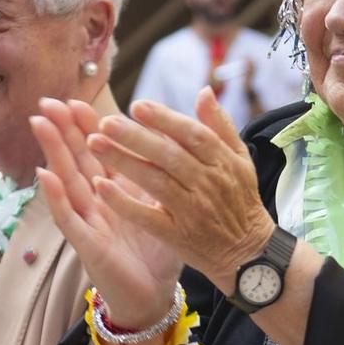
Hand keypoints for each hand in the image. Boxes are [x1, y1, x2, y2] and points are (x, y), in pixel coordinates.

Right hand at [31, 98, 183, 329]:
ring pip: (67, 181)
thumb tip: (165, 136)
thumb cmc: (158, 249)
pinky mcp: (87, 244)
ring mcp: (89, 221)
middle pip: (77, 159)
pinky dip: (56, 197)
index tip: (75, 99)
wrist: (155, 294)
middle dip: (62, 129)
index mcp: (118, 189)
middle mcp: (97, 201)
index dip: (86, 125)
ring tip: (39, 123)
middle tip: (47, 101)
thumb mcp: (161, 204)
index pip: (99, 150)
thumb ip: (159, 172)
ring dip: (52, 152)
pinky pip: (69, 218)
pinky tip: (44, 176)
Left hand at [78, 90, 275, 291]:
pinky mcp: (178, 236)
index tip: (137, 106)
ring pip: (155, 183)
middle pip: (169, 156)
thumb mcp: (240, 160)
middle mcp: (209, 185)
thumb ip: (220, 126)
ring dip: (124, 162)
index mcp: (223, 163)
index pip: (193, 135)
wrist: (248, 252)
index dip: (165, 119)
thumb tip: (204, 91)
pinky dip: (124, 202)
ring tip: (95, 143)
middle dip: (136, 137)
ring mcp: (193, 212)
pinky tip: (100, 186)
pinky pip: (147, 217)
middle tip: (105, 121)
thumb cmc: (240, 199)